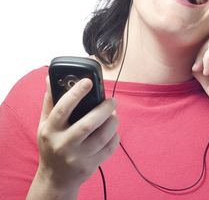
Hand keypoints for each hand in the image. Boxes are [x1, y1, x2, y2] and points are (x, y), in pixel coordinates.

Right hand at [34, 77, 118, 191]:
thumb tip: (51, 78)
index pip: (63, 109)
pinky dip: (115, 135)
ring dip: (113, 121)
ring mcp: (77, 157)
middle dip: (104, 109)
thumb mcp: (45, 125)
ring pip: (103, 136)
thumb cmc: (52, 145)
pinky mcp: (90, 165)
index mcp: (50, 130)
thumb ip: (50, 102)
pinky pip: (110, 147)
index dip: (76, 93)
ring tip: (113, 114)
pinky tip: (112, 130)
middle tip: (112, 100)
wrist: (55, 178)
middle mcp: (63, 144)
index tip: (89, 81)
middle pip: (88, 123)